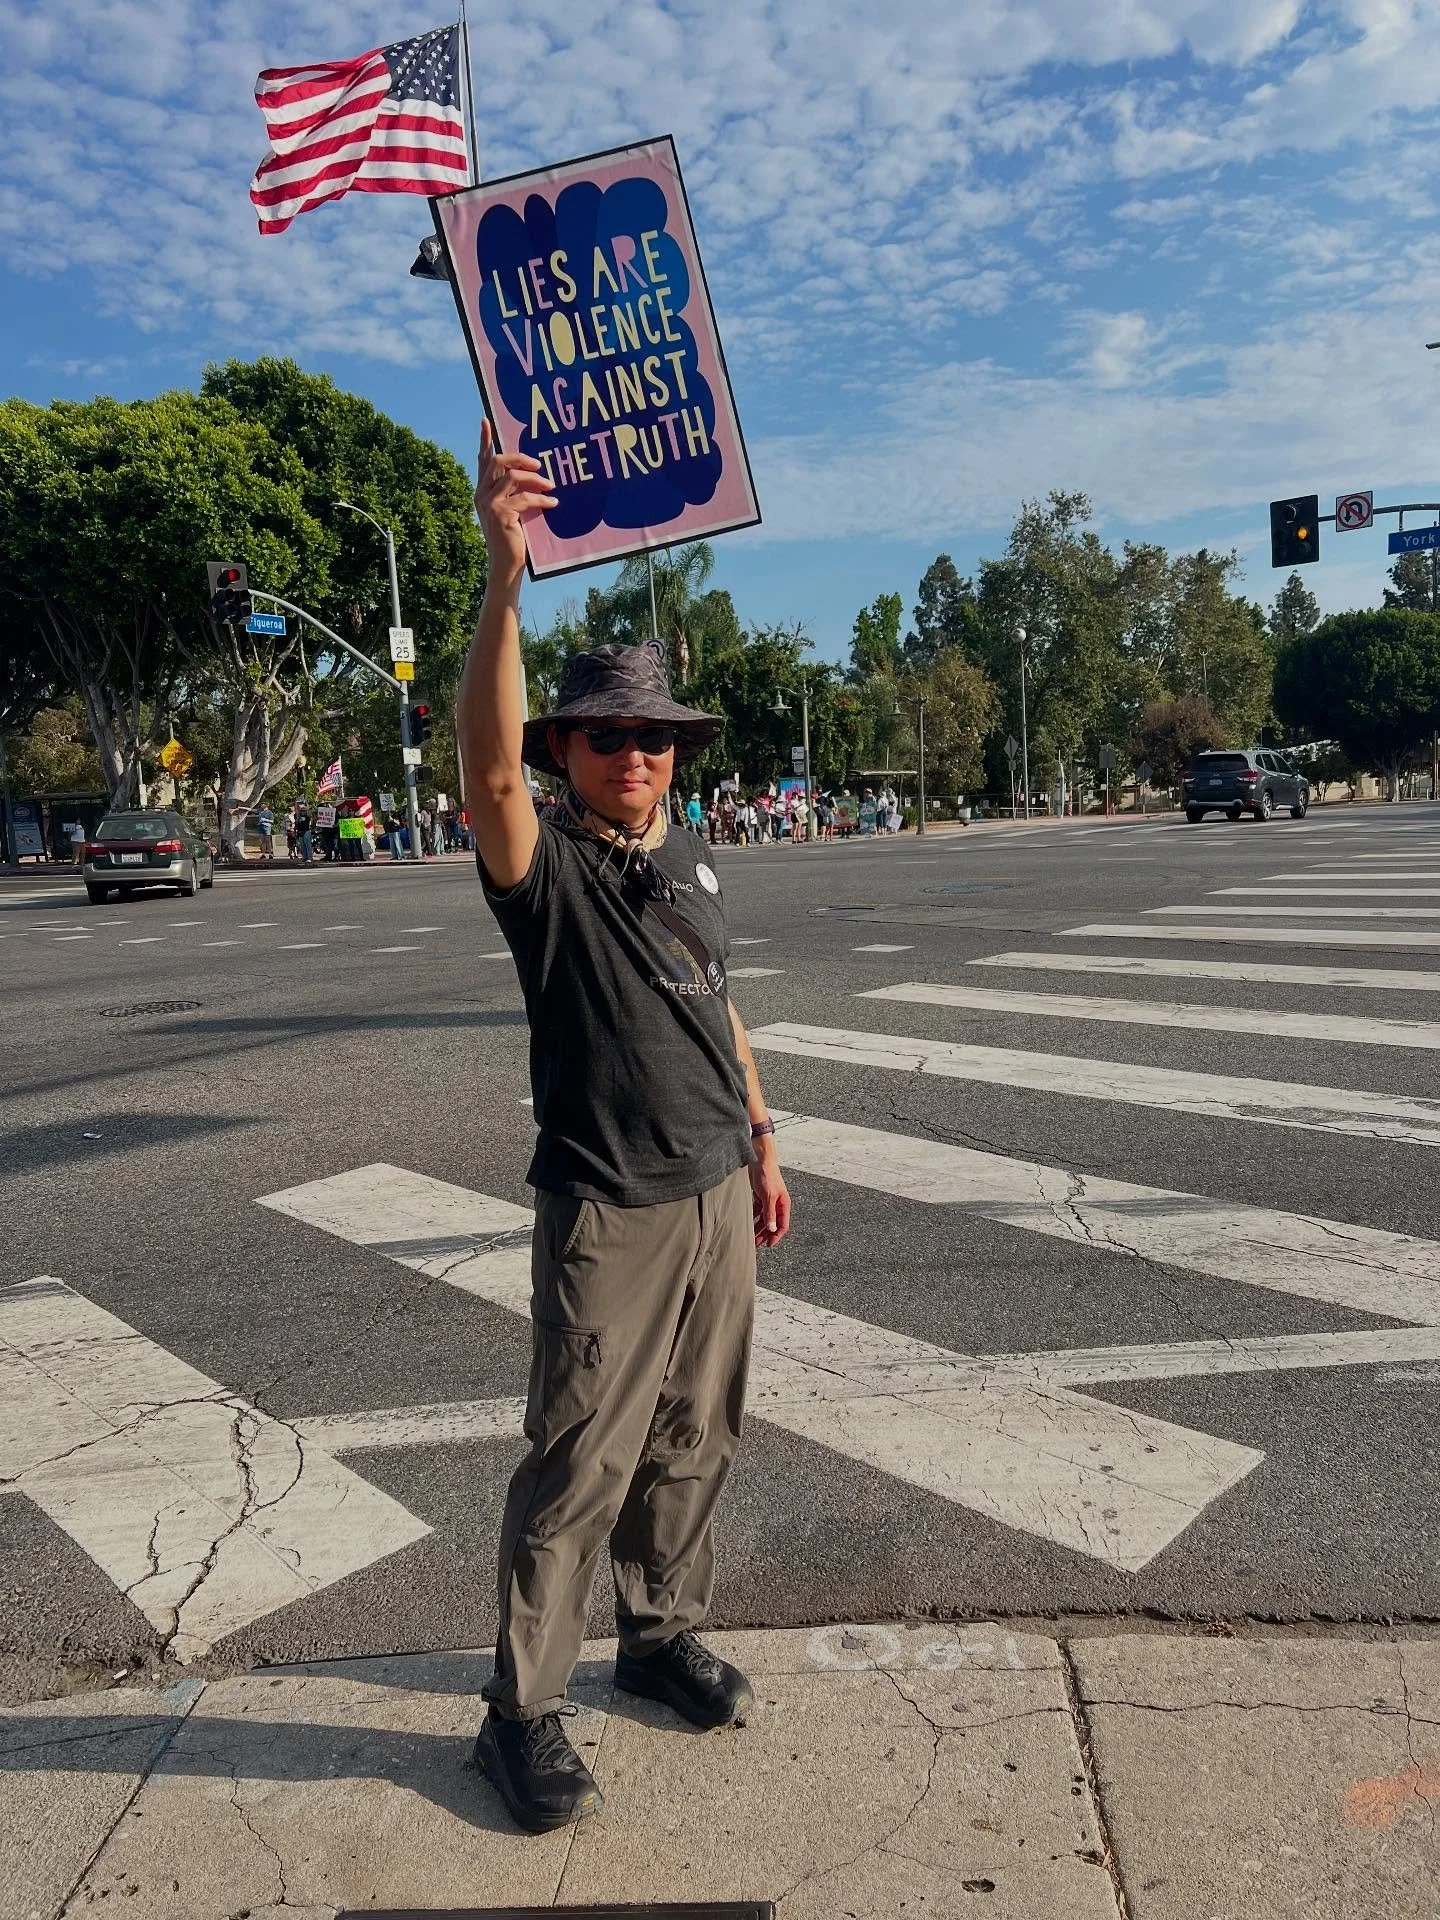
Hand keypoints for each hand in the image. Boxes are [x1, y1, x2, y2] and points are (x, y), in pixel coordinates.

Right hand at [474, 418, 556, 588]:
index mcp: (482, 491)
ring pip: (512, 476)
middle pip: (498, 461)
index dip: (485, 440)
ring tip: (551, 487)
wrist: (507, 565)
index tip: (486, 420)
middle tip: (539, 464)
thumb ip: (516, 493)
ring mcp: (488, 503)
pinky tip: (553, 504)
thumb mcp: (513, 511)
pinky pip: (524, 497)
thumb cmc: (513, 539)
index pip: (482, 460)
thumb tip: (536, 475)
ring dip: (536, 480)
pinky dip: (541, 500)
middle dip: (520, 458)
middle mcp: (480, 494)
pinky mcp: (499, 513)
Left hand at [749, 1143, 790, 1247]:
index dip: (776, 1236)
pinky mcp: (760, 1196)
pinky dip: (753, 1217)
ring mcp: (768, 1200)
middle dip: (765, 1234)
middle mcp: (777, 1204)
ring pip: (764, 1218)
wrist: (759, 1159)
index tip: (768, 1244)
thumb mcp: (769, 1196)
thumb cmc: (768, 1175)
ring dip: (758, 1227)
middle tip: (756, 1244)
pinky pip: (757, 1211)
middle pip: (772, 1223)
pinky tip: (747, 1223)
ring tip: (751, 1236)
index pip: (782, 1225)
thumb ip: (769, 1213)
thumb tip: (771, 1229)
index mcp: (783, 1204)